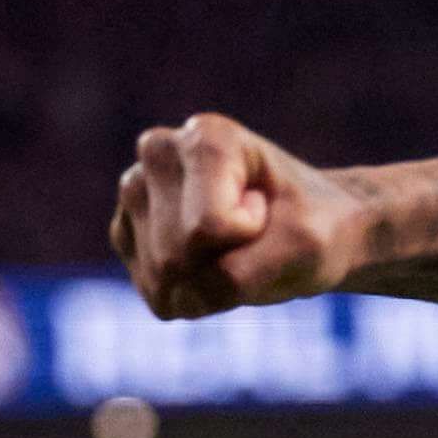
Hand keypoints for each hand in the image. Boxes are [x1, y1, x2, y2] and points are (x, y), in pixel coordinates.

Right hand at [112, 113, 365, 318]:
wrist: (305, 231)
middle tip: (253, 233)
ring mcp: (133, 193)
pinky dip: (196, 297)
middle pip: (179, 255)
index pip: (210, 226)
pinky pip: (159, 297)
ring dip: (212, 283)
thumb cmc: (313, 227)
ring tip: (233, 247)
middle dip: (228, 263)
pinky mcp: (125, 235)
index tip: (266, 205)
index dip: (251, 233)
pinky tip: (211, 263)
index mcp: (207, 136)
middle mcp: (158, 153)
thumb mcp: (306, 247)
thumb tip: (175, 302)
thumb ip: (242, 273)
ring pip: (164, 280)